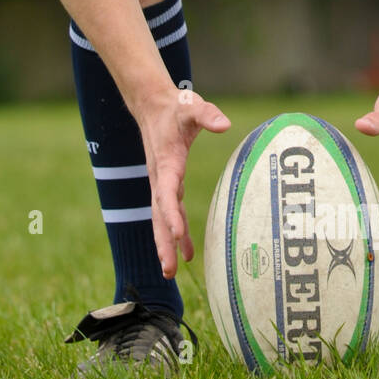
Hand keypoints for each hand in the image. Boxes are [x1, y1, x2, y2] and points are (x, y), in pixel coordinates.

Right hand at [132, 87, 230, 277]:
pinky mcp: (167, 185)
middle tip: (169, 269)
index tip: (177, 233)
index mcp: (166, 163)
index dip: (170, 214)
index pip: (166, 193)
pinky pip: (171, 215)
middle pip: (159, 216)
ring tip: (170, 273)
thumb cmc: (175, 107)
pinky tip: (187, 254)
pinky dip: (177, 235)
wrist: (153, 105)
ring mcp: (162, 184)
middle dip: (163, 243)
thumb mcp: (191, 106)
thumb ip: (208, 115)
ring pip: (161, 220)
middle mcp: (160, 179)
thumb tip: (226, 124)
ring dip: (166, 246)